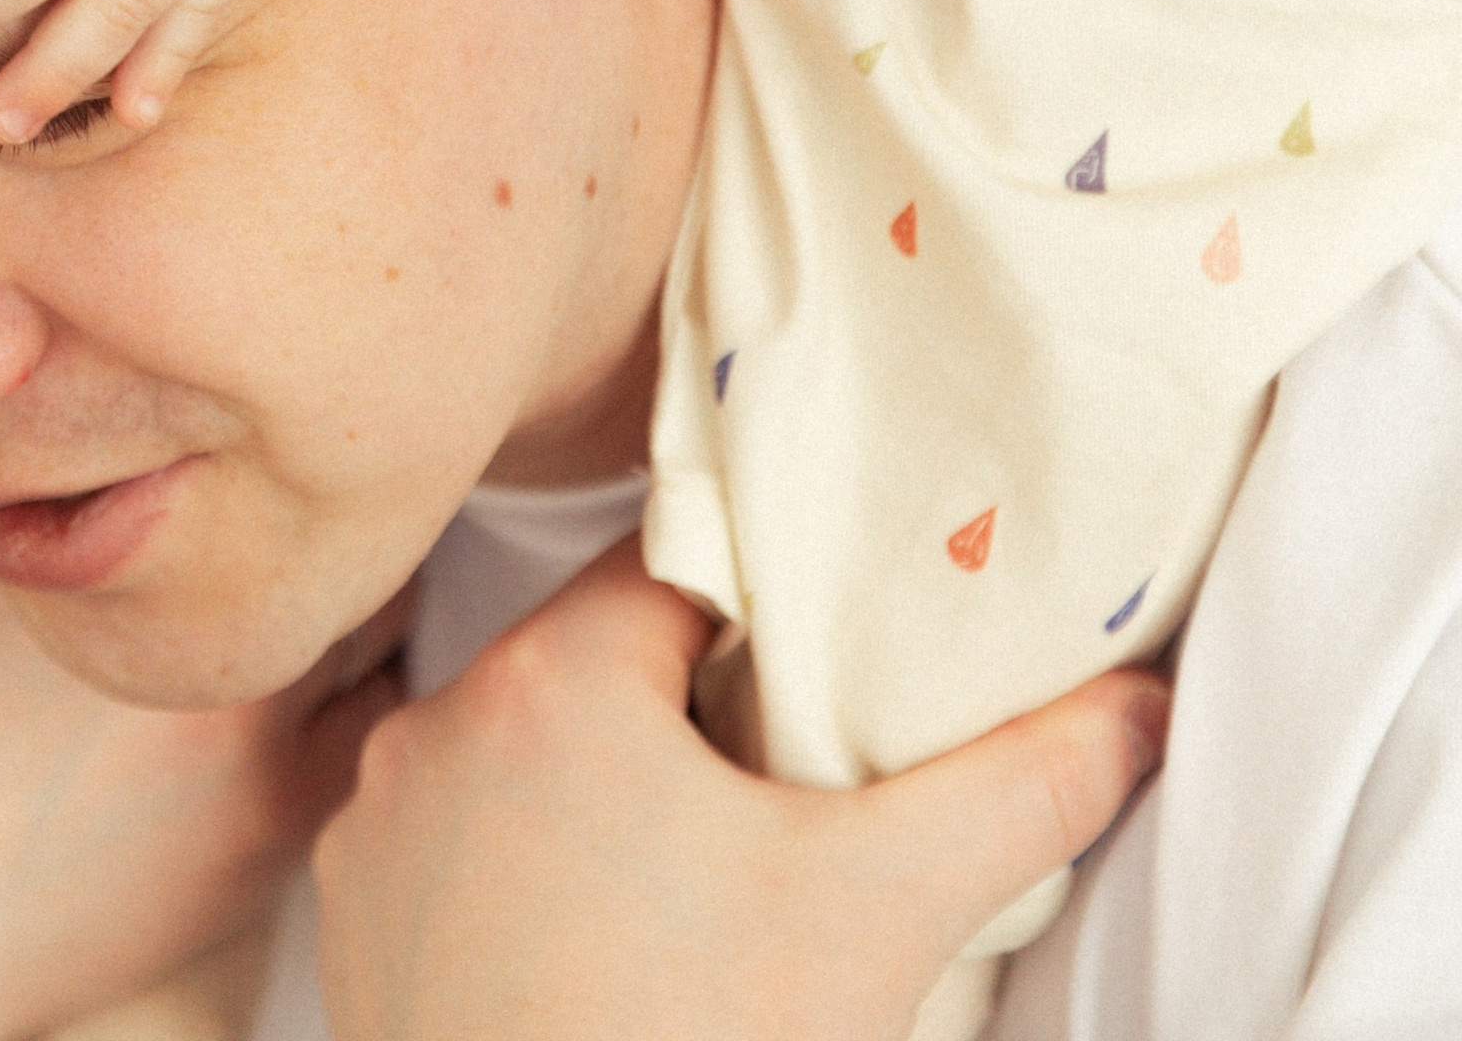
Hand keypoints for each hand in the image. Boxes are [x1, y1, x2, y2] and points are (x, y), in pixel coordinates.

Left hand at [312, 541, 1169, 1040]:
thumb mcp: (879, 909)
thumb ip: (1016, 787)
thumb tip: (1139, 706)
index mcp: (549, 677)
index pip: (676, 563)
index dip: (767, 596)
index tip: (836, 640)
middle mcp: (437, 728)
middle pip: (598, 658)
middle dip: (697, 703)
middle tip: (796, 765)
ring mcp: (377, 832)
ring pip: (525, 753)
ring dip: (611, 786)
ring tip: (712, 862)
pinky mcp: (356, 928)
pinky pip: (461, 846)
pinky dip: (535, 868)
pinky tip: (616, 933)